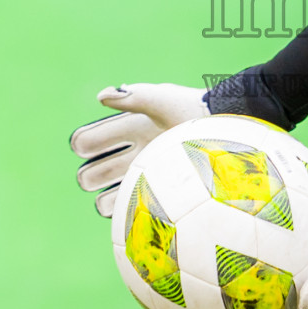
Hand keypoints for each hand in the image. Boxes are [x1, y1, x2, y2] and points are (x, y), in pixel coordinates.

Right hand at [72, 83, 209, 216]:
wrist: (224, 134)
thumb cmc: (193, 113)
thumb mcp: (162, 100)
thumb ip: (133, 97)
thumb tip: (100, 96)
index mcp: (131, 130)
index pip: (92, 140)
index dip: (84, 143)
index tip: (83, 146)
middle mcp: (135, 154)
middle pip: (93, 173)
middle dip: (90, 175)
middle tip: (94, 177)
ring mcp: (147, 176)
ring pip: (106, 197)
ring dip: (102, 198)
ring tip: (108, 200)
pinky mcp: (157, 196)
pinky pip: (129, 211)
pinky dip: (123, 212)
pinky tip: (130, 209)